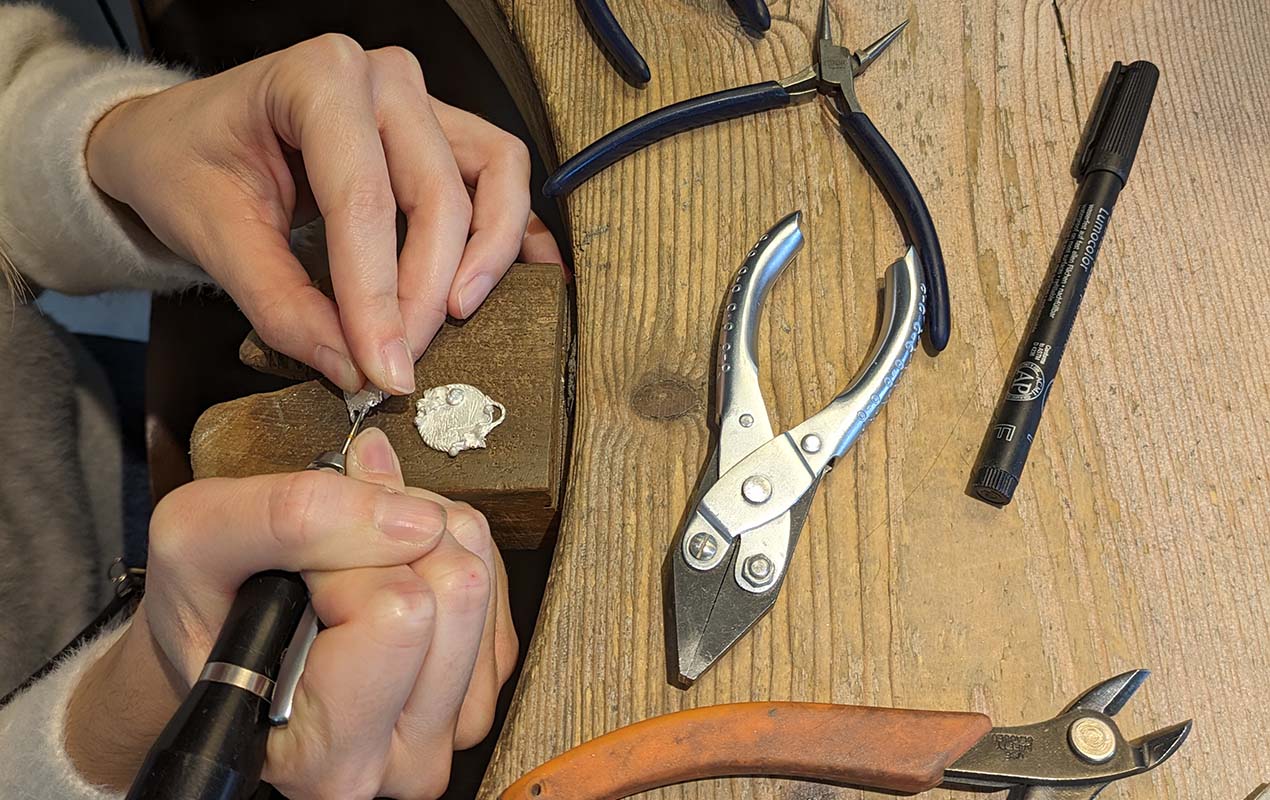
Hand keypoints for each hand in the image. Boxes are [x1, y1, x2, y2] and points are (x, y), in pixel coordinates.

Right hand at [65, 429, 516, 797]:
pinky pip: (494, 567)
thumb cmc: (211, 611)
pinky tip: (387, 566)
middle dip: (387, 541)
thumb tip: (407, 512)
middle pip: (456, 587)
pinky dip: (440, 543)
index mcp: (329, 755)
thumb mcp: (198, 540)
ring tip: (352, 563)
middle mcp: (408, 757)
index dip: (339, 562)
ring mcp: (458, 718)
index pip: (397, 610)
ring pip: (480, 573)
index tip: (296, 578)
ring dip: (417, 536)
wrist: (230, 645)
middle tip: (327, 564)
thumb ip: (287, 517)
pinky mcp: (489, 673)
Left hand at [85, 34, 561, 393]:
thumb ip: (282, 306)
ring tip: (457, 315)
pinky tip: (526, 278)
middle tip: (400, 360)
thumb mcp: (212, 236)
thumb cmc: (184, 164)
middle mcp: (381, 78)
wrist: (176, 139)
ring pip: (493, 176)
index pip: (365, 199)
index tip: (382, 367)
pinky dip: (514, 230)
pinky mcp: (441, 135)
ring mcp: (420, 102)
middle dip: (425, 290)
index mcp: (317, 77)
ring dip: (486, 255)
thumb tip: (351, 368)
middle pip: (438, 193)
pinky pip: (500, 177)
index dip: (378, 294)